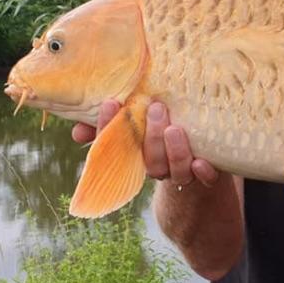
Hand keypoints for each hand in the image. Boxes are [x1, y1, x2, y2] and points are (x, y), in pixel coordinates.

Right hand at [72, 99, 219, 189]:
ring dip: (175, 152)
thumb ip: (114, 122)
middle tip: (155, 107)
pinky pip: (206, 179)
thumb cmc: (161, 135)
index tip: (111, 103)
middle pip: (151, 160)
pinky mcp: (207, 176)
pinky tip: (202, 162)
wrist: (200, 166)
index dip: (110, 128)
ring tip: (175, 129)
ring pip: (176, 170)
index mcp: (137, 155)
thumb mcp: (139, 125)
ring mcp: (182, 173)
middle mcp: (158, 167)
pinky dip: (204, 172)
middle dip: (151, 137)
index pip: (117, 146)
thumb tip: (76, 131)